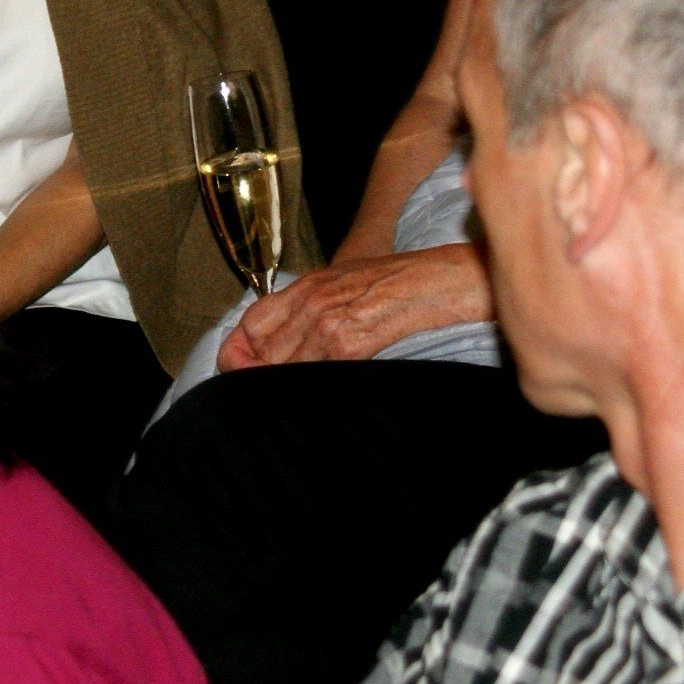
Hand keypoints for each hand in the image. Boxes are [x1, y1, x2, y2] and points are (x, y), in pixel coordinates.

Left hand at [218, 243, 491, 370]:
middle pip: (262, 351)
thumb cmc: (406, 280)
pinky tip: (322, 396)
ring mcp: (328, 323)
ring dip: (283, 387)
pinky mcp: (349, 343)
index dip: (238, 352)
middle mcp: (312, 302)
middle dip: (260, 377)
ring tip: (289, 405)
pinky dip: (310, 388)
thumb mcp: (350, 281)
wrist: (447, 278)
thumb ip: (317, 307)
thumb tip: (295, 344)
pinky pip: (313, 374)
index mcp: (310, 286)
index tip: (236, 370)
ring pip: (282, 367)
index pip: (251, 322)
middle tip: (267, 396)